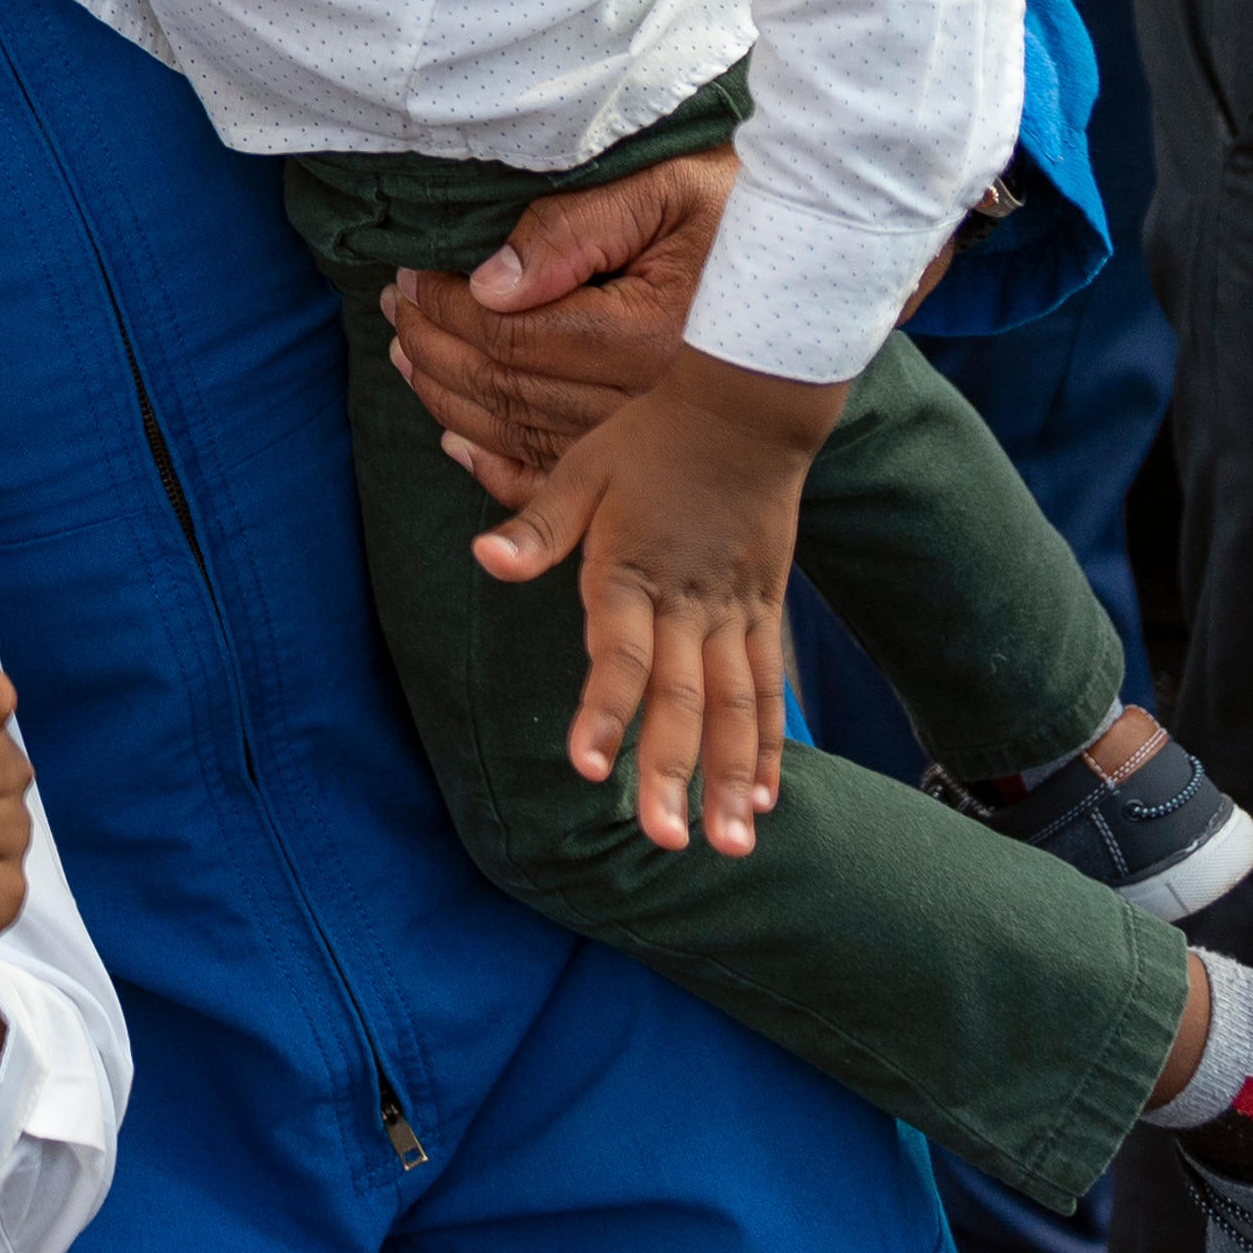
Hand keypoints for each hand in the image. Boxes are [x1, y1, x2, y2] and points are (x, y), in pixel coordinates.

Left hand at [377, 147, 732, 506]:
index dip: (446, 307)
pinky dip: (498, 469)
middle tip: (396, 311)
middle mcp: (644, 404)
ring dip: (451, 399)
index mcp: (643, 338)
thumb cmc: (736, 210)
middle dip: (435, 348)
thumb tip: (489, 284)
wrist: (816, 261)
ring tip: (409, 358)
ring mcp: (647, 440)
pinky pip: (561, 481)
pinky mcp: (650, 456)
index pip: (509, 335)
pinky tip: (458, 444)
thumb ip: (572, 231)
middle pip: (506, 389)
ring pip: (521, 434)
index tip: (409, 275)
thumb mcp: (662, 191)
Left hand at [470, 348, 839, 855]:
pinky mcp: (767, 610)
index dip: (603, 712)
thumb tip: (482, 558)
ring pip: (737, 706)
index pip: (619, 655)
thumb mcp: (581, 470)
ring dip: (734, 776)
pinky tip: (767, 799)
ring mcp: (734, 611)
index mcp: (632, 572)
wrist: (746, 408)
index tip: (588, 769)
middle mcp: (688, 603)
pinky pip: (770, 685)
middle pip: (683, 698)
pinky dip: (770, 743)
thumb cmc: (648, 440)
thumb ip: (536, 527)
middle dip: (674, 771)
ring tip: (731, 844)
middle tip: (669, 843)